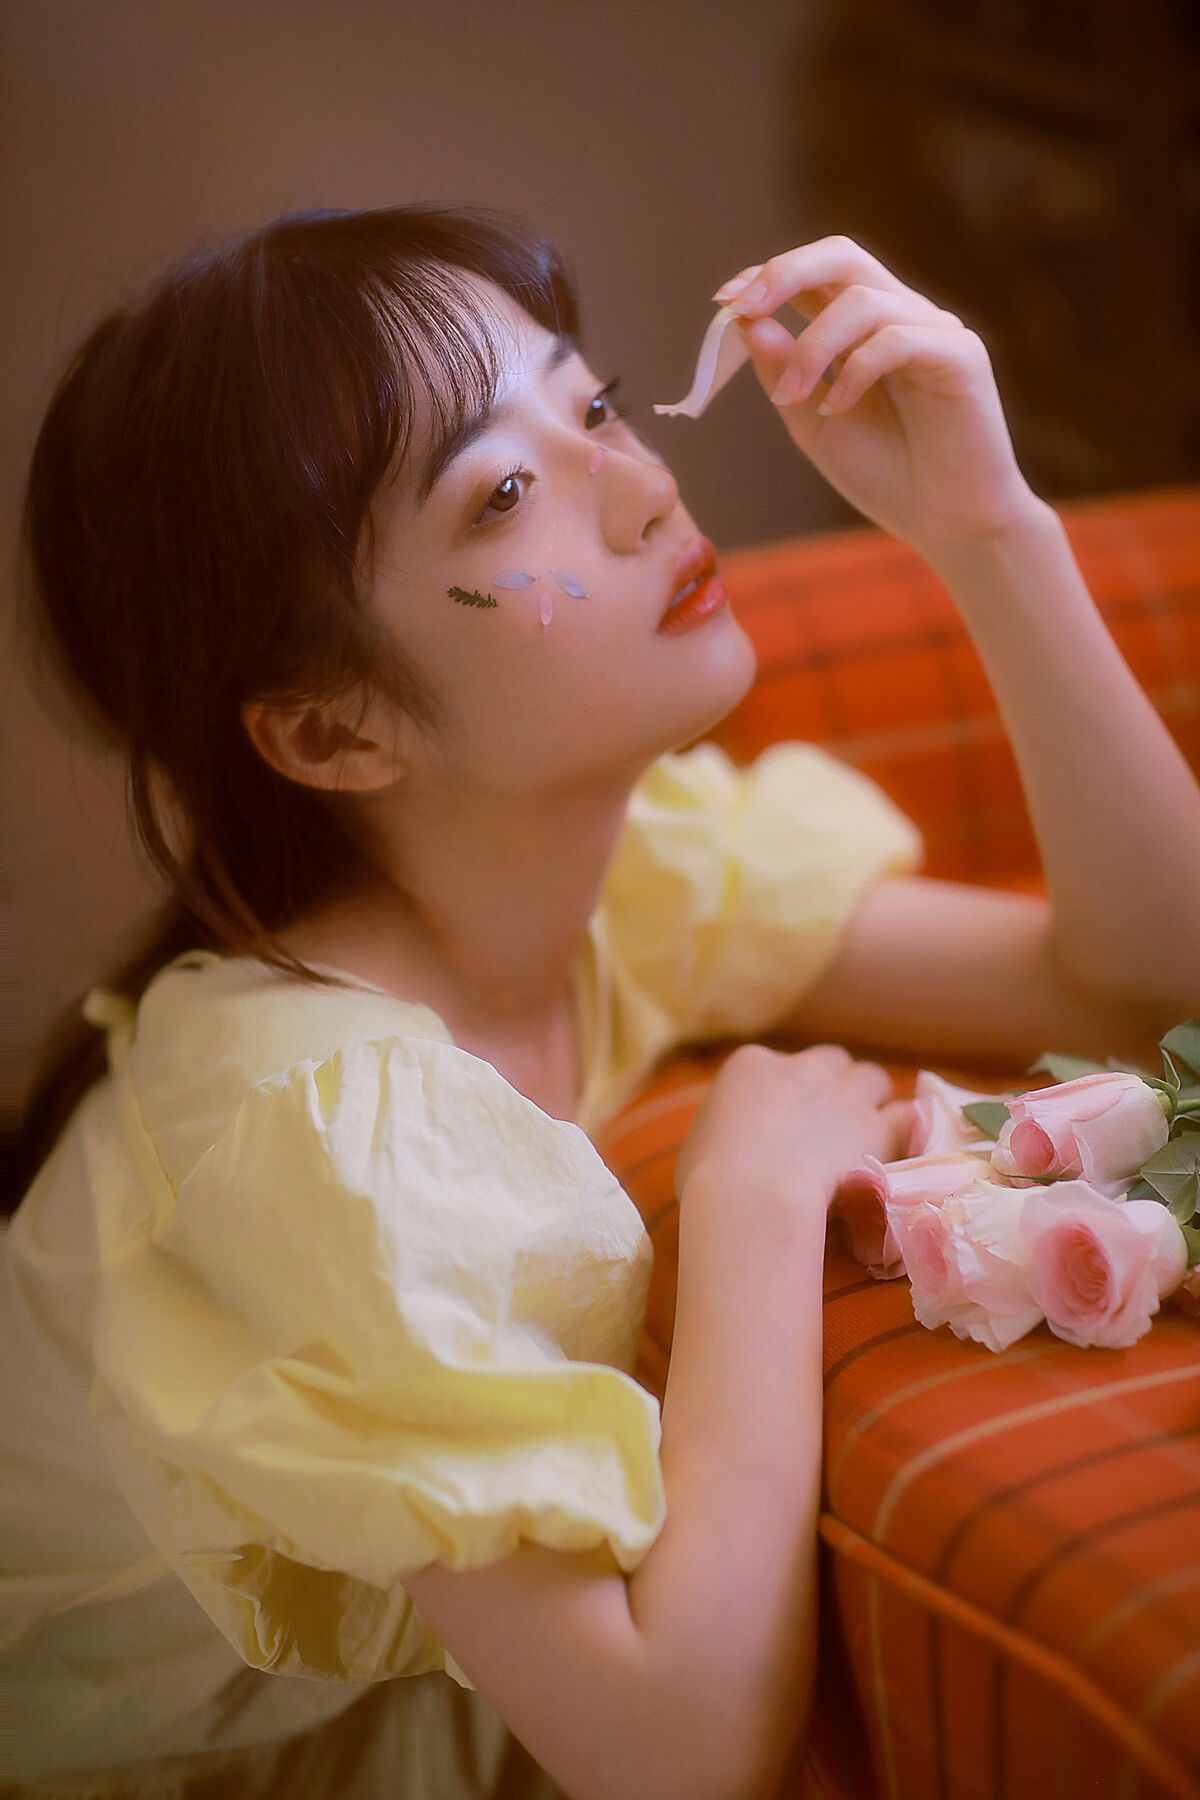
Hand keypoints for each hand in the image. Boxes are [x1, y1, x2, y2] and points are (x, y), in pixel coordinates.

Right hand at [674, 1042, 910, 1209]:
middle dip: (833, 1084)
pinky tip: (898, 1147)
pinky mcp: (878, 1127)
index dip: (784, 1094)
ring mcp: (844, 1095)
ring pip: (873, 1077)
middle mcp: (802, 1068)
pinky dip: (904, 1127)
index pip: (777, 1065)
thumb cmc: (707, 1180)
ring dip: (870, 1100)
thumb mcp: (699, 1143)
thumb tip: (733, 1145)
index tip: (782, 1124)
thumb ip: (724, 1130)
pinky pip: (906, 1114)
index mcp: (751, 1065)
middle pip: (832, 1061)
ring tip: (864, 1134)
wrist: (751, 1198)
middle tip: (828, 1124)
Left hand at [712, 236, 1040, 560]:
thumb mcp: (814, 425)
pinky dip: (856, 370)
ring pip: (862, 301)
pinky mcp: (961, 355)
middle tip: (745, 308)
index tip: (725, 301)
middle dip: (785, 273)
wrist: (948, 525)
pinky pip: (897, 339)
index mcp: (864, 329)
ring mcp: (934, 331)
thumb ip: (784, 373)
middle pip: (842, 256)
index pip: (816, 274)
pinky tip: (837, 409)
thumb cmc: (887, 477)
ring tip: (791, 399)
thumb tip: (748, 322)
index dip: (768, 276)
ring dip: (811, 347)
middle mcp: (900, 316)